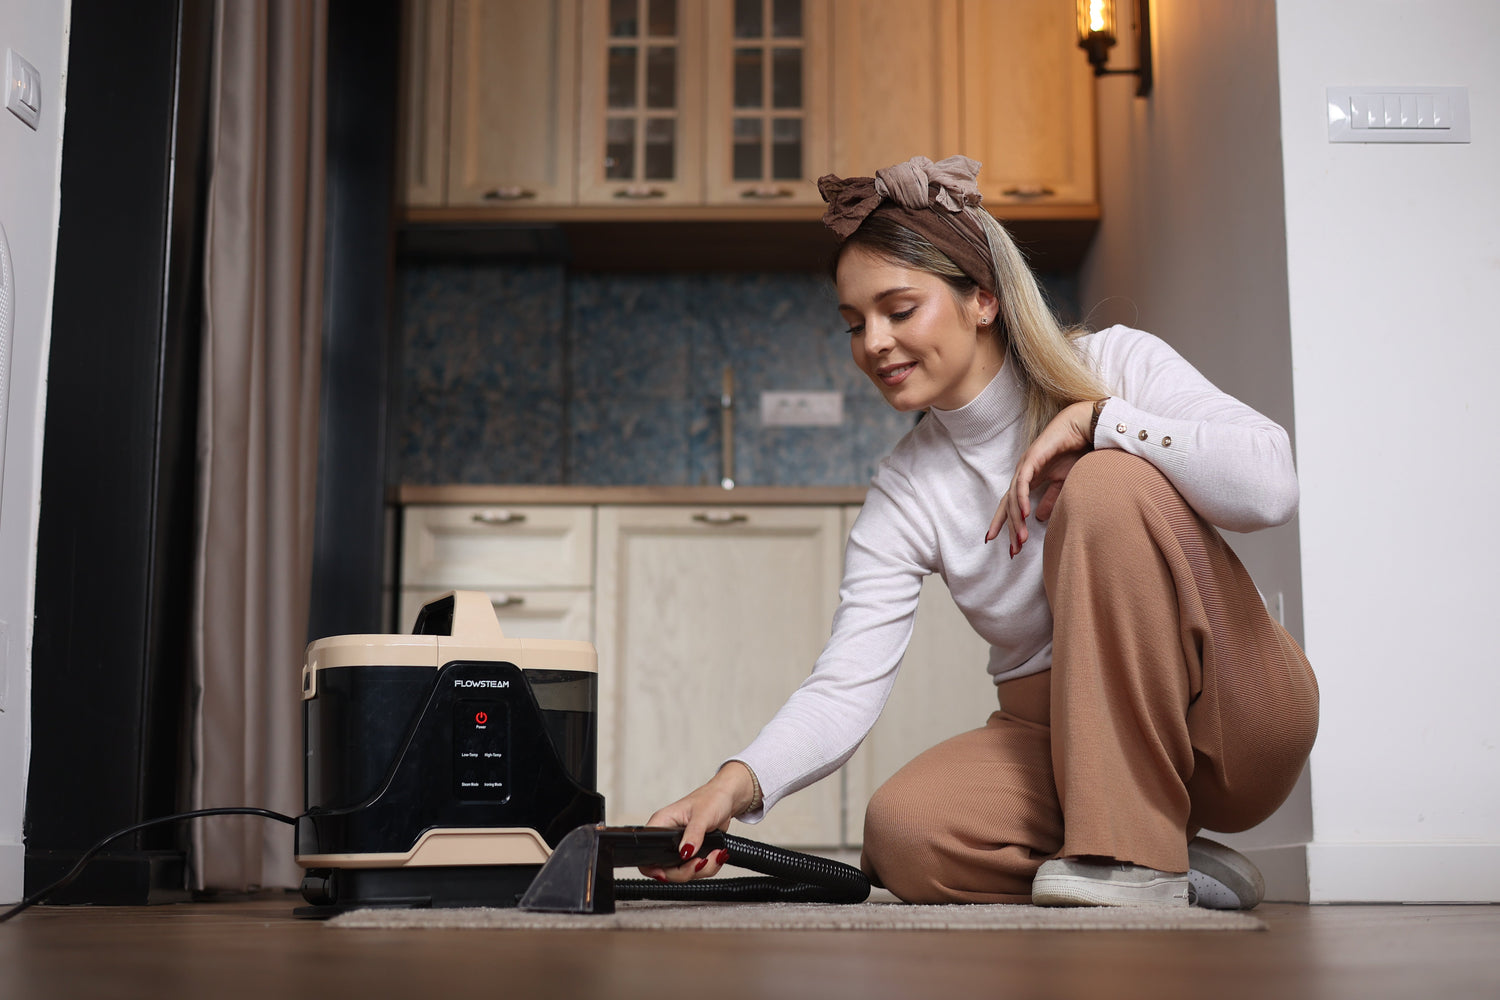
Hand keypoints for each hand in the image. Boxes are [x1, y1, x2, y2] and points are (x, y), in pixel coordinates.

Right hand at [636, 761, 756, 882]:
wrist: (728, 799)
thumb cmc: (712, 798)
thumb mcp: (702, 815)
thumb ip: (694, 834)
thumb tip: (685, 852)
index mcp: (663, 823)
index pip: (647, 851)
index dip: (652, 867)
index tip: (665, 873)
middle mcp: (668, 837)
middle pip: (666, 869)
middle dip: (686, 871)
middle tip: (701, 862)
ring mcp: (680, 847)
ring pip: (683, 872)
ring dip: (702, 869)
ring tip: (715, 854)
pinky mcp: (693, 852)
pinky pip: (696, 870)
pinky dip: (708, 867)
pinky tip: (715, 855)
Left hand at [986, 400, 1095, 556]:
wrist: (1084, 427)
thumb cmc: (1075, 451)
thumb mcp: (1063, 482)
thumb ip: (1052, 499)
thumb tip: (1040, 518)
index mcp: (1029, 479)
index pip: (1012, 506)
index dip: (1007, 525)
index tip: (1007, 548)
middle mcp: (1023, 473)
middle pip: (1008, 506)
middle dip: (1010, 530)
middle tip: (1013, 552)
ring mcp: (1025, 465)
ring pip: (1013, 497)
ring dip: (1016, 520)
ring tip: (1020, 540)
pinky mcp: (1031, 458)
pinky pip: (1023, 482)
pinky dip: (1021, 498)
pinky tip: (1024, 513)